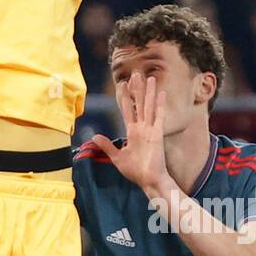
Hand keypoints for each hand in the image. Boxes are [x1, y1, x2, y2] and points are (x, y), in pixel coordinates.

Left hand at [89, 72, 169, 195]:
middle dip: (137, 89)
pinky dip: (160, 105)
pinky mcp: (157, 134)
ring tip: (149, 77)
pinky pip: (159, 116)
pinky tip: (161, 93)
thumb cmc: (136, 171)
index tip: (123, 84)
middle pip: (138, 104)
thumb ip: (107, 146)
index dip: (124, 97)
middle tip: (136, 74)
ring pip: (149, 106)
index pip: (127, 110)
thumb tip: (94, 136)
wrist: (148, 181)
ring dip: (148, 92)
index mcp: (132, 132)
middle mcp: (142, 128)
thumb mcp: (117, 157)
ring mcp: (150, 130)